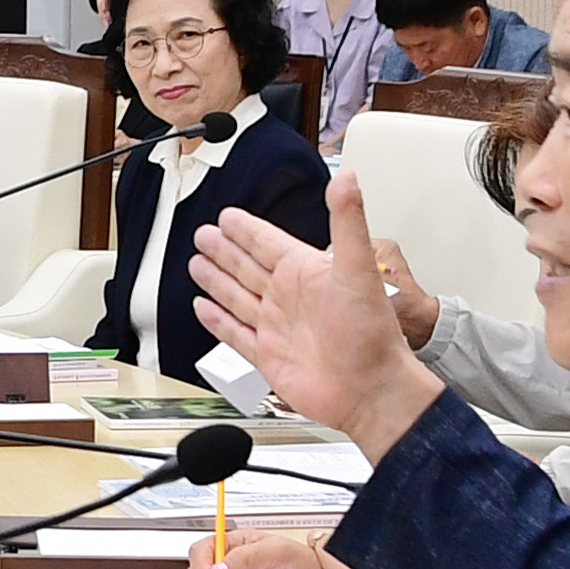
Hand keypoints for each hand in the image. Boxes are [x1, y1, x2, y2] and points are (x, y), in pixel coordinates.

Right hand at [192, 173, 445, 456]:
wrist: (371, 390)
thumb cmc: (373, 334)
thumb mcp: (359, 267)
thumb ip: (348, 221)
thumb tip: (347, 179)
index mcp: (306, 272)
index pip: (268, 242)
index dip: (246, 229)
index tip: (228, 216)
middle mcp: (290, 297)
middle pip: (246, 266)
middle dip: (224, 250)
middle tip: (203, 234)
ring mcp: (277, 327)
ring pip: (237, 296)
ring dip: (216, 280)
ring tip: (197, 263)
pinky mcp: (268, 357)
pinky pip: (235, 334)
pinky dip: (218, 321)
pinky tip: (204, 308)